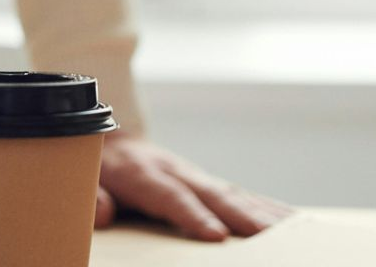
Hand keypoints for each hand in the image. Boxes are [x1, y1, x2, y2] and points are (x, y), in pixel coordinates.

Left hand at [95, 134, 292, 241]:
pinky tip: (291, 220)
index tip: (216, 235)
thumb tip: (102, 214)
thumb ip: (92, 196)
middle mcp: (176, 170)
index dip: (193, 216)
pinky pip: (241, 195)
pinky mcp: (208, 183)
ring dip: (263, 212)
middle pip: (213, 194)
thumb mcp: (82, 179)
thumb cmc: (95, 169)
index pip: (171, 197)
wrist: (111, 139)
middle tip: (268, 236)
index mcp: (142, 173)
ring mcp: (196, 175)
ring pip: (234, 193)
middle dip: (242, 216)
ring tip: (293, 231)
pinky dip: (267, 207)